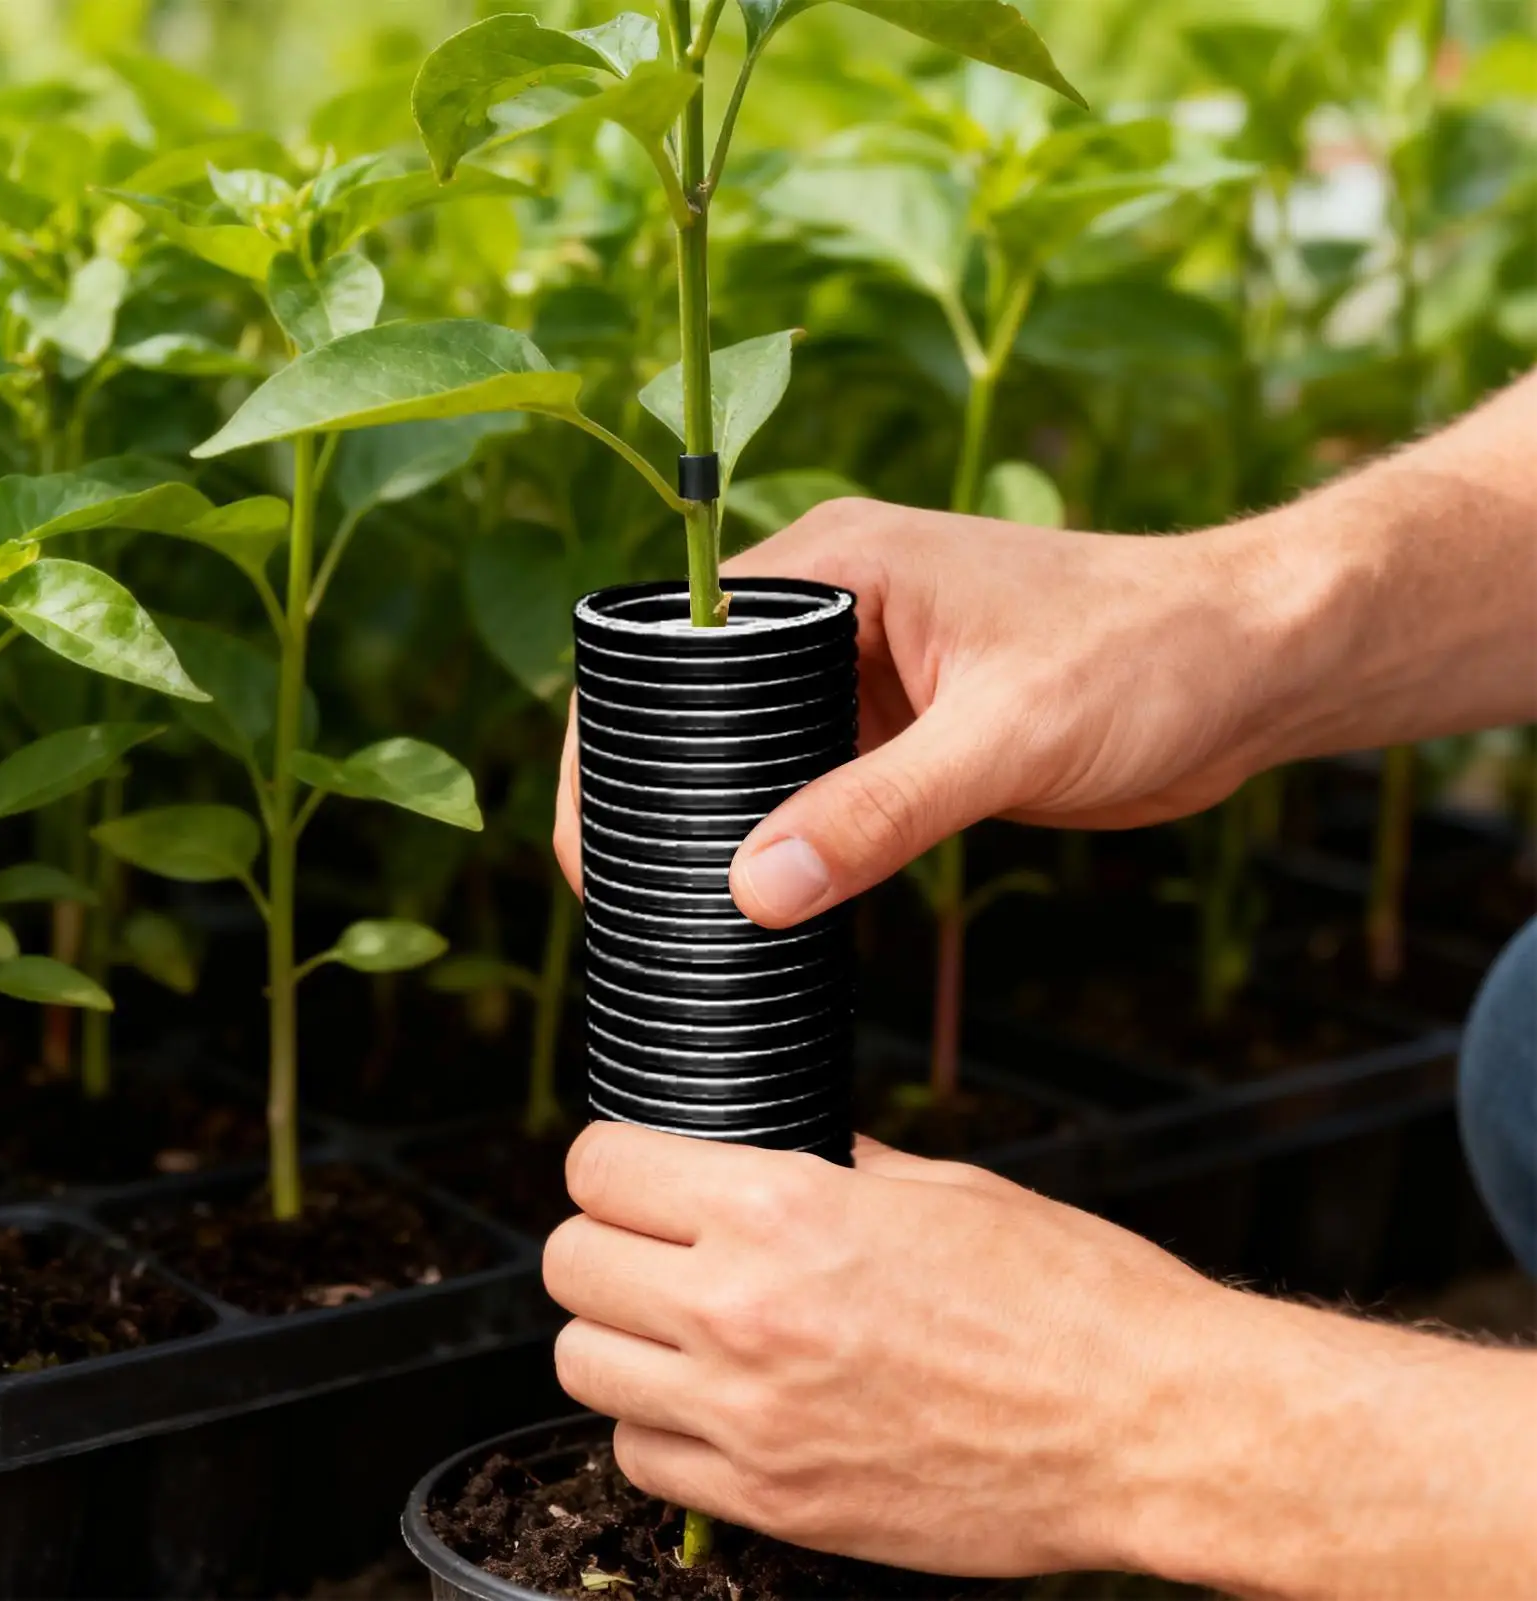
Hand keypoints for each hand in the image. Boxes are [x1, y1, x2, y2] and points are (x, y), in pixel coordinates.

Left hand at [542, 1122, 1223, 1577]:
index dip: (613, 1161)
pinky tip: (716, 1402)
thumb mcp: (943, 1186)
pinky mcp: (775, 1505)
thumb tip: (778, 1147)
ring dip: (616, 1335)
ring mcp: (750, 1421)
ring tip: (676, 1324)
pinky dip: (656, 1425)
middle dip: (603, 1241)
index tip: (635, 1169)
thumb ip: (836, 1164)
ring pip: (581, 1365)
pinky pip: (640, 1459)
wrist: (1149, 1429)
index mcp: (783, 1212)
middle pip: (570, 1265)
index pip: (602, 1170)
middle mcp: (744, 1312)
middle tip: (653, 1242)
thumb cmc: (1067, 1295)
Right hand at [554, 501, 1320, 924]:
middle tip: (632, 896)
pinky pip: (822, 784)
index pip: (679, 645)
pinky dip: (796, 837)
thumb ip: (879, 812)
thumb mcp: (1004, 738)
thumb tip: (756, 891)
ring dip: (732, 823)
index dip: (621, 739)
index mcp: (837, 566)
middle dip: (664, 793)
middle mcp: (840, 610)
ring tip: (687, 913)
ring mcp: (874, 671)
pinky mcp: (910, 728)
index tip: (592, 840)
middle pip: (704, 705)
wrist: (1255, 665)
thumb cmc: (1148, 656)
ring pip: (761, 754)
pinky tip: (777, 903)